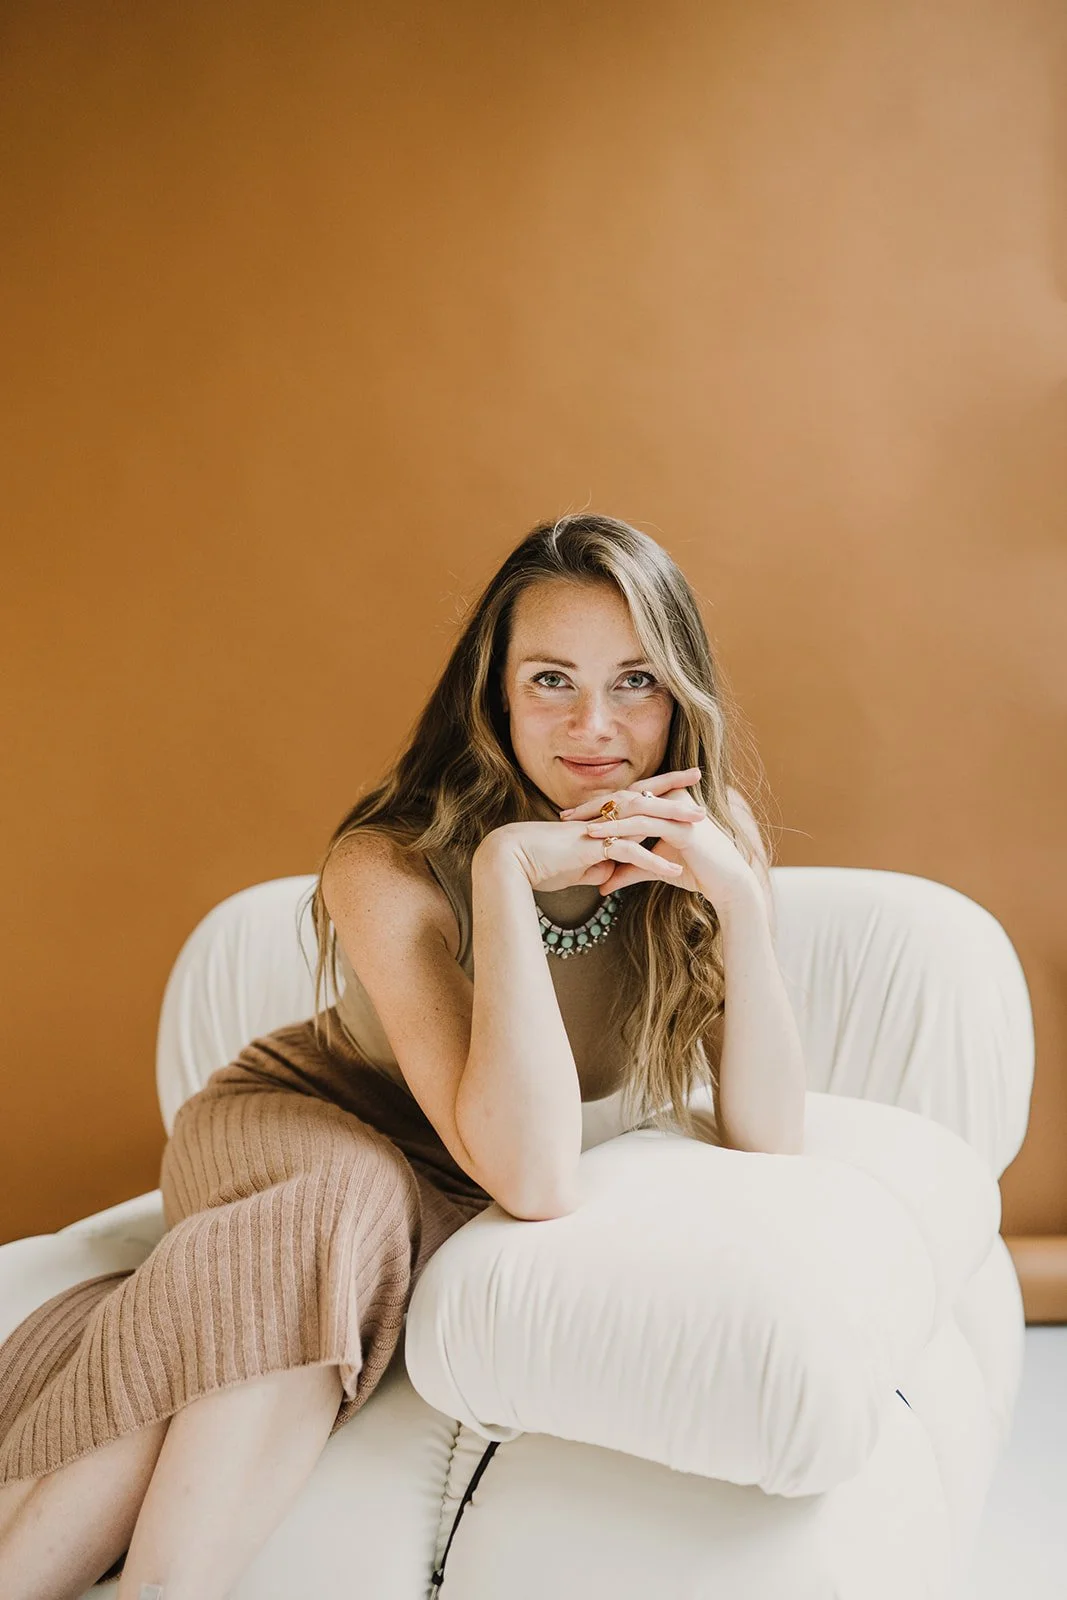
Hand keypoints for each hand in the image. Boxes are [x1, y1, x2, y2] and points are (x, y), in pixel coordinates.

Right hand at [478, 770, 691, 892]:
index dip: (657, 788)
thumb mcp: (577, 867)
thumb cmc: (540, 863)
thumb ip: (596, 865)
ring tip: (700, 825)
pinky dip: (653, 861)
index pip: (633, 797)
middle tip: (698, 775)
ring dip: (672, 820)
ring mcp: (597, 829)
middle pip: (642, 795)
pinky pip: (629, 852)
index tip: (680, 783)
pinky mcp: (593, 846)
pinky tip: (674, 869)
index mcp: (598, 817)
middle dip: (672, 786)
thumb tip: (610, 871)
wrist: (513, 862)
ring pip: (641, 818)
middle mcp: (600, 816)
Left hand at [559, 766, 754, 901]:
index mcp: (668, 803)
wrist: (728, 883)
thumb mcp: (654, 868)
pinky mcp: (681, 826)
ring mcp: (677, 810)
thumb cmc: (697, 871)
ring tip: (576, 826)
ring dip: (602, 817)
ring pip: (631, 808)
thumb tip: (602, 885)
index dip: (600, 807)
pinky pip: (643, 824)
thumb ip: (629, 870)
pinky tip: (598, 836)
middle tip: (565, 816)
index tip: (573, 817)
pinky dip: (618, 830)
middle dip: (594, 807)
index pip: (628, 800)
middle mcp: (672, 800)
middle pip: (625, 798)